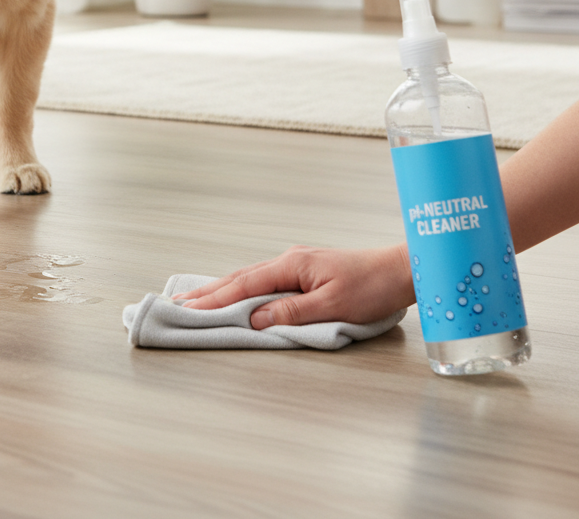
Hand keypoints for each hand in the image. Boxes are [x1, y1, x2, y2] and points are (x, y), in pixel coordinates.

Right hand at [174, 244, 414, 328]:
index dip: (215, 299)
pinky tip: (233, 294)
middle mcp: (288, 260)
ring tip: (195, 300)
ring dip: (221, 290)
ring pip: (249, 278)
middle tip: (177, 303)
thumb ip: (292, 313)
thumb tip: (255, 319)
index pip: (244, 284)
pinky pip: (263, 280)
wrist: (401, 270)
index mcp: (291, 265)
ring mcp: (295, 264)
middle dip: (207, 292)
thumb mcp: (333, 305)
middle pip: (239, 277)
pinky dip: (241, 289)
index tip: (188, 308)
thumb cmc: (373, 287)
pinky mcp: (303, 271)